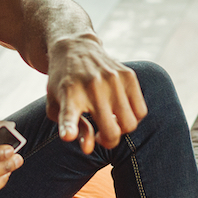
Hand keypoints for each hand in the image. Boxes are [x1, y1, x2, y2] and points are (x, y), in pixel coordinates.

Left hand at [45, 33, 146, 151]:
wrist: (75, 49)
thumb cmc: (63, 85)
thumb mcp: (56, 106)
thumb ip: (71, 127)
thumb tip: (88, 149)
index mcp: (68, 95)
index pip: (69, 113)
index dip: (69, 127)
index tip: (67, 136)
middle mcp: (92, 86)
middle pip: (112, 132)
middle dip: (108, 141)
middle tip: (100, 136)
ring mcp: (113, 79)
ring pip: (131, 124)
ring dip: (121, 130)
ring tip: (110, 123)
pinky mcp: (128, 75)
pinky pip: (141, 111)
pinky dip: (133, 117)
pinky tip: (120, 111)